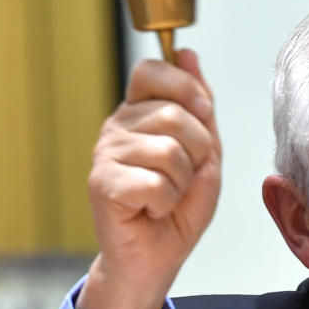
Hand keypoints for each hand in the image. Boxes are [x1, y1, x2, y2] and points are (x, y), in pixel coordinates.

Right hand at [76, 49, 221, 308]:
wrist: (158, 255)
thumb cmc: (181, 205)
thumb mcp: (205, 152)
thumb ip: (200, 106)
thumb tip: (187, 52)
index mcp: (140, 112)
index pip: (153, 70)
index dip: (185, 87)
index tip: (201, 112)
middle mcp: (118, 126)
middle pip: (173, 114)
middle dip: (198, 150)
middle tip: (185, 175)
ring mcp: (106, 154)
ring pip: (169, 150)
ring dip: (183, 182)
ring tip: (168, 195)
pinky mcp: (102, 184)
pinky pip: (155, 182)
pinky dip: (167, 202)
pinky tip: (153, 209)